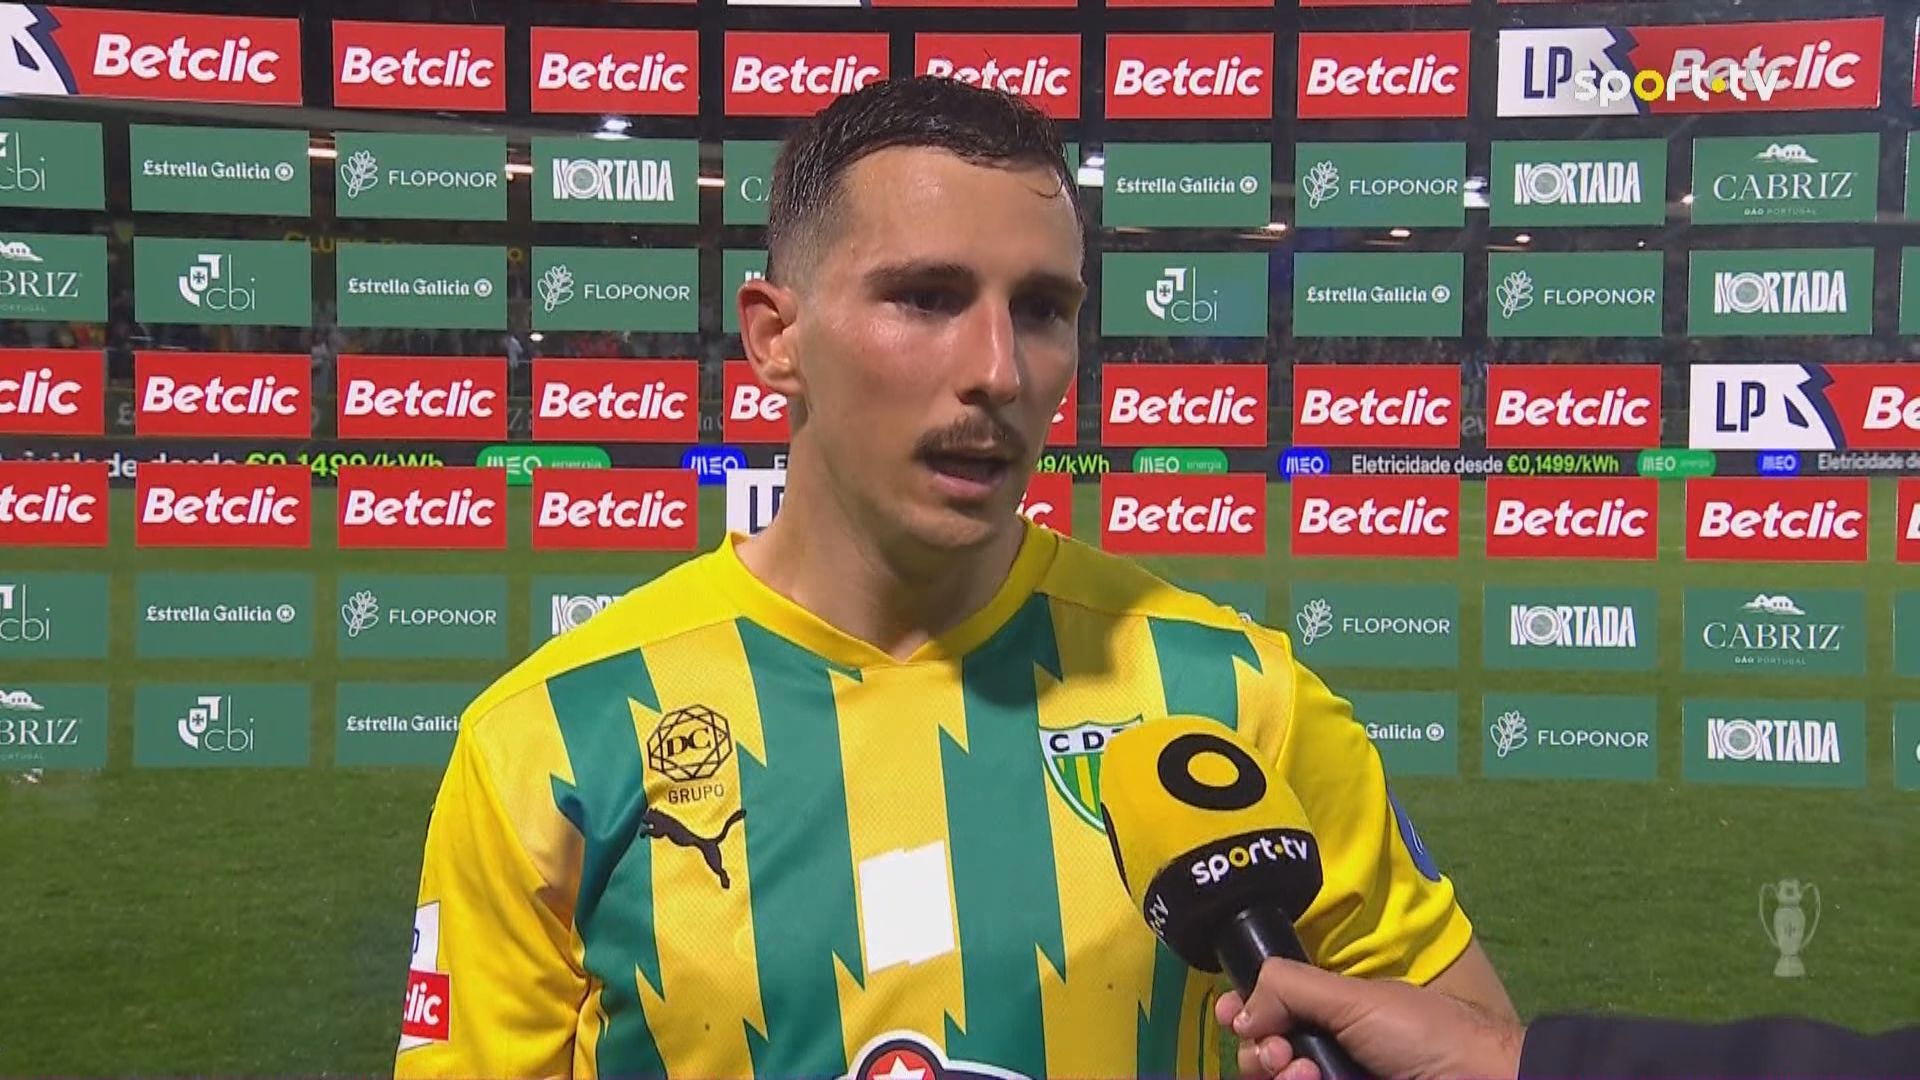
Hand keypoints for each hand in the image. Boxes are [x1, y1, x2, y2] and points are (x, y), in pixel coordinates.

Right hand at [1215, 958, 1526, 1079]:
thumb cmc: (1424, 1035)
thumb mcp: (1355, 998)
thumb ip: (1292, 988)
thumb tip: (1241, 1010)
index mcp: (1333, 1011)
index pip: (1273, 1008)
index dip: (1246, 1011)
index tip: (1232, 1016)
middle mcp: (1329, 1049)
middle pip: (1266, 1052)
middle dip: (1260, 1049)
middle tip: (1279, 1050)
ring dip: (1277, 1074)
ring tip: (1301, 1073)